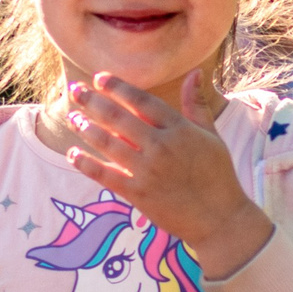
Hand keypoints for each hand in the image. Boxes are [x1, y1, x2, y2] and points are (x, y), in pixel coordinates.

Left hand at [65, 72, 273, 278]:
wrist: (220, 219)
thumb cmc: (218, 175)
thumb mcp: (212, 135)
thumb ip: (196, 104)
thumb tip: (194, 73)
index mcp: (179, 129)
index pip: (141, 100)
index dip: (117, 87)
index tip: (99, 78)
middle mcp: (161, 146)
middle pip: (118, 117)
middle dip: (92, 101)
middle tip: (75, 90)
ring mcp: (147, 170)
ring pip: (107, 143)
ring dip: (85, 127)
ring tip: (72, 116)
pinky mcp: (137, 193)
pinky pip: (104, 175)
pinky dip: (85, 163)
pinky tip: (72, 153)